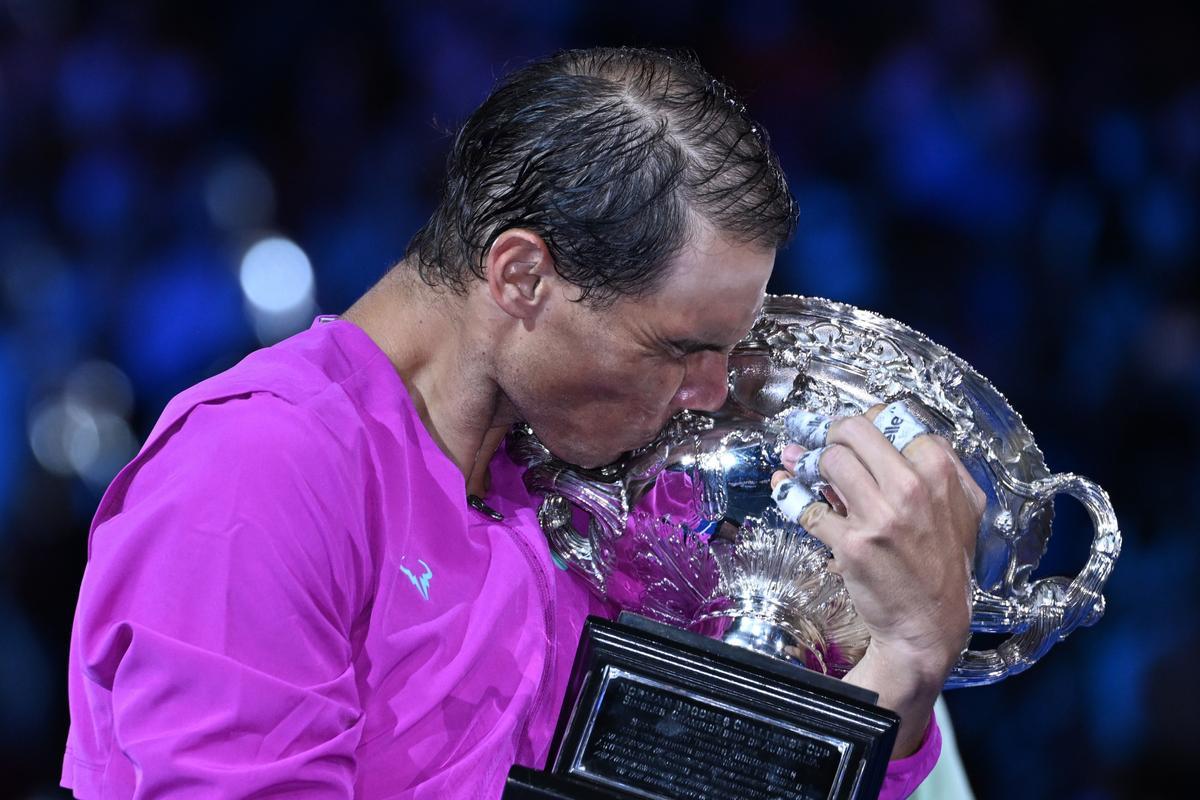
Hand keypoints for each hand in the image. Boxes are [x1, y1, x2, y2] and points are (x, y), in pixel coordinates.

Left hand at [772, 404, 985, 754]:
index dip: (866, 421)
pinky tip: (785, 486)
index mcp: (940, 473)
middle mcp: (912, 489)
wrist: (928, 624)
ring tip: (805, 466)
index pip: (892, 417)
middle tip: (826, 444)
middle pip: (852, 431)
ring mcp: (880, 516)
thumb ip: (938, 467)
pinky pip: (807, 506)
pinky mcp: (851, 544)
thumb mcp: (962, 509)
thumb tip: (891, 431)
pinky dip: (790, 493)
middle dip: (832, 434)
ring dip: (811, 462)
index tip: (852, 432)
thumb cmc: (943, 564)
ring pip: (829, 461)